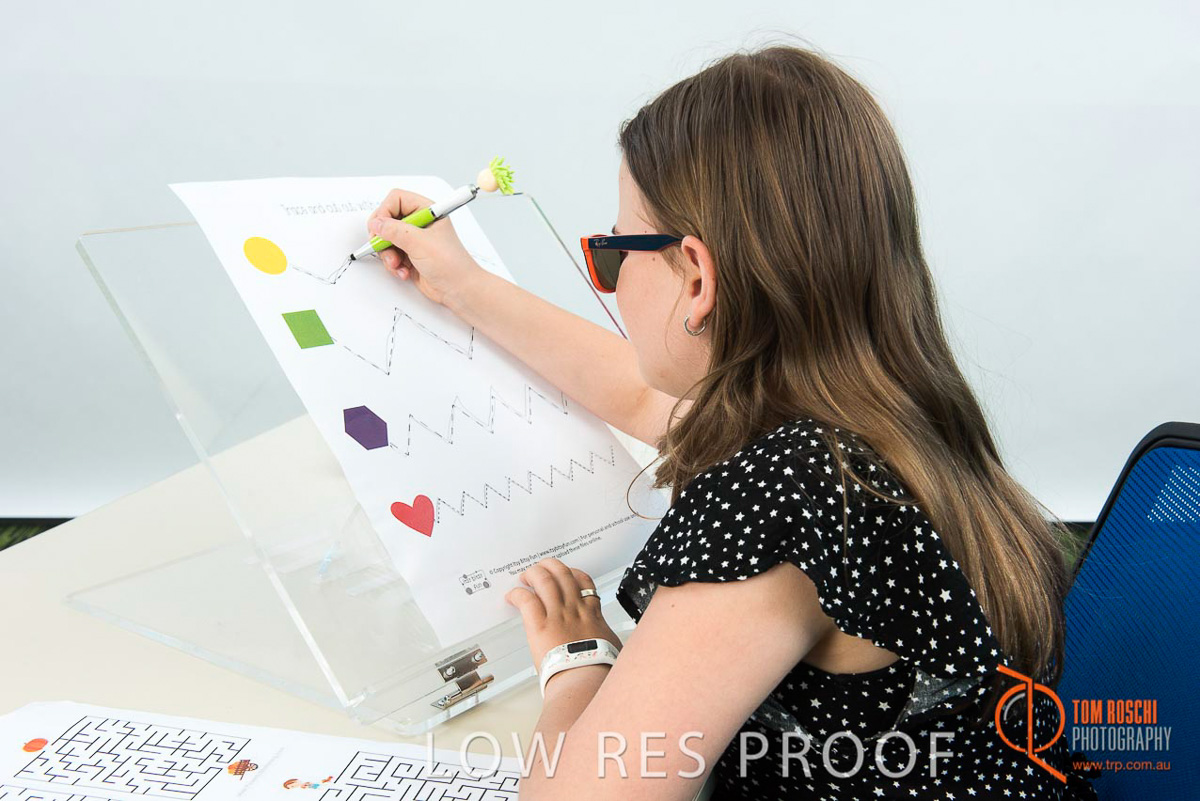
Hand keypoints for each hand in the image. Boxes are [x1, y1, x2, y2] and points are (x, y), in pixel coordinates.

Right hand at [367, 188, 483, 306]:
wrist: (459, 290)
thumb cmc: (452, 264)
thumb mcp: (420, 243)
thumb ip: (395, 231)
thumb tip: (376, 224)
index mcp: (427, 211)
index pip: (397, 199)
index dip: (385, 211)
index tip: (380, 227)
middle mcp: (419, 224)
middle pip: (387, 219)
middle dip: (383, 236)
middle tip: (383, 246)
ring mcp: (414, 240)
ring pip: (386, 239)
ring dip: (387, 254)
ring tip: (396, 264)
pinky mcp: (410, 256)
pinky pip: (391, 255)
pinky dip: (393, 265)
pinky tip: (403, 271)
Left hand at [505, 558, 622, 670]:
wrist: (587, 679)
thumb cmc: (599, 668)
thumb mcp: (611, 646)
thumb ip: (605, 639)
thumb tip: (608, 645)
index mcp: (592, 613)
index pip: (584, 581)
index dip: (572, 573)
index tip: (565, 575)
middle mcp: (574, 608)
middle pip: (562, 573)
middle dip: (550, 566)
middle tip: (541, 569)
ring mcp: (557, 615)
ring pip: (544, 580)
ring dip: (533, 574)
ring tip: (525, 577)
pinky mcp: (540, 626)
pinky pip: (527, 600)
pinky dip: (517, 594)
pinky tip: (512, 596)